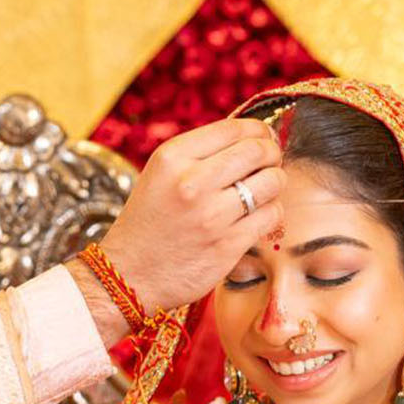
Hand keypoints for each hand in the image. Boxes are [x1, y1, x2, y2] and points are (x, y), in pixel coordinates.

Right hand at [96, 118, 283, 315]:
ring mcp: (212, 215)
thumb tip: (251, 139)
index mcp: (173, 157)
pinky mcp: (228, 245)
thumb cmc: (148, 224)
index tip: (264, 140)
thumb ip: (198, 154)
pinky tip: (256, 217)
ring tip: (261, 192)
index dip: (259, 131)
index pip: (234, 128)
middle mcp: (192, 182)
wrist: (129, 275)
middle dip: (271, 155)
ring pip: (272, 182)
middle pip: (258, 151)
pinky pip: (271, 215)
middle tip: (269, 164)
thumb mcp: (160, 175)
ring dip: (274, 184)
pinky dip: (270, 213)